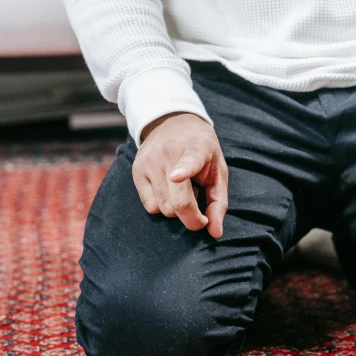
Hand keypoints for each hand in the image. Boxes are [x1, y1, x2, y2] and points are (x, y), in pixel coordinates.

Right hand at [133, 112, 228, 237]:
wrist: (173, 122)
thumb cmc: (202, 152)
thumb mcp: (218, 171)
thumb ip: (218, 203)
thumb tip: (214, 233)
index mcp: (195, 148)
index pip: (188, 161)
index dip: (183, 170)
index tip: (176, 176)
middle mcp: (168, 154)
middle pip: (177, 202)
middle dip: (191, 216)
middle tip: (199, 203)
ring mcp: (149, 162)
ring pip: (163, 209)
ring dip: (176, 209)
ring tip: (182, 189)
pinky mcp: (136, 170)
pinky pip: (150, 207)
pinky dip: (162, 206)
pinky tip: (168, 189)